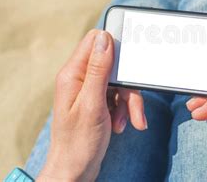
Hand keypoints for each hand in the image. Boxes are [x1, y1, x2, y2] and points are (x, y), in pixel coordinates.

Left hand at [37, 30, 146, 180]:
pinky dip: (124, 110)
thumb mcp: (92, 104)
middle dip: (128, 87)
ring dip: (128, 102)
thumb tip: (104, 38)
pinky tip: (121, 125)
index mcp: (73, 74)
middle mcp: (80, 78)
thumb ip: (98, 69)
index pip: (95, 41)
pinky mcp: (97, 101)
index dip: (115, 47)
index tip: (129, 64)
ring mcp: (89, 90)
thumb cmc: (79, 142)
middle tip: (134, 109)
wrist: (75, 171)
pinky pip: (118, 96)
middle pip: (113, 65)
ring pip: (119, 82)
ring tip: (127, 123)